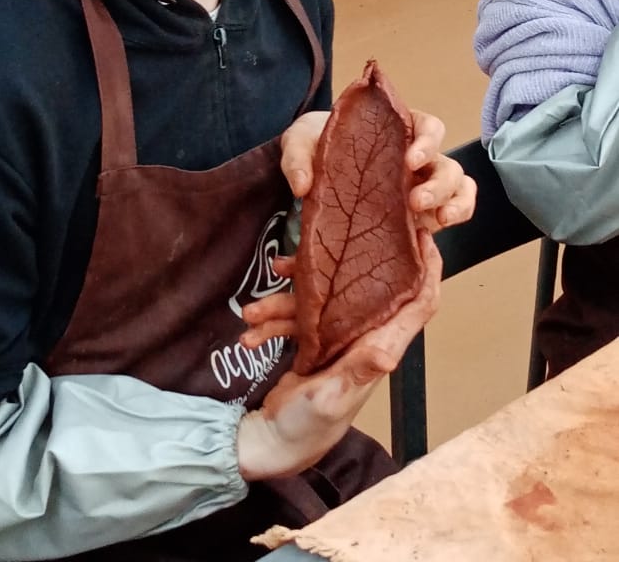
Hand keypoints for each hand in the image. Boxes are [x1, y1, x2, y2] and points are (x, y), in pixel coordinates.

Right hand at [237, 231, 440, 480]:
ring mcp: (338, 337)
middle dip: (336, 265)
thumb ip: (358, 371)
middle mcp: (363, 337)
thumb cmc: (309, 426)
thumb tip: (388, 351)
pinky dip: (272, 320)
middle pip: (363, 287)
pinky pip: (296, 316)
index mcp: (379, 348)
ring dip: (283, 301)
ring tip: (253, 310)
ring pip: (319, 300)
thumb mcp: (332, 397)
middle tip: (313, 245)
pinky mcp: (314, 340)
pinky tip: (251, 331)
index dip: (428, 270)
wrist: (275, 443)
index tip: (424, 235)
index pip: (418, 305)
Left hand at [279, 108, 475, 231]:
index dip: (428, 141)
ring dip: (454, 202)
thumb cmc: (314, 146)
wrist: (309, 171)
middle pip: (447, 164)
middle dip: (438, 184)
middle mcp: (416, 158)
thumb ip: (297, 158)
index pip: (429, 127)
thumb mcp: (298, 143)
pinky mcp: (418, 212)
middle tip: (415, 202)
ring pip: (458, 188)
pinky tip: (433, 233)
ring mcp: (421, 185)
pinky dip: (454, 217)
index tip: (410, 159)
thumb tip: (301, 186)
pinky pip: (450, 211)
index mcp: (396, 131)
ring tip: (436, 220)